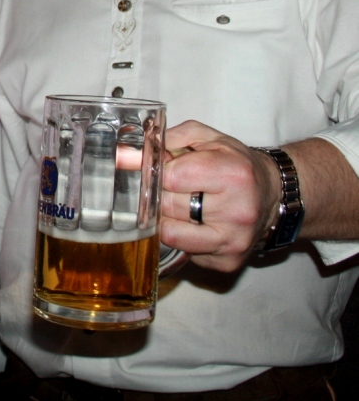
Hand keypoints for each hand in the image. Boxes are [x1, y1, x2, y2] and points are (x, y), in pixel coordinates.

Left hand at [159, 120, 281, 271]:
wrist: (273, 195)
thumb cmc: (236, 164)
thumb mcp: (207, 138)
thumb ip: (166, 140)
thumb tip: (126, 155)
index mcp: (232, 174)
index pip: (171, 177)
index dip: (156, 172)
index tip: (150, 169)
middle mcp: (236, 211)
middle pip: (167, 206)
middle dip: (161, 194)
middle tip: (169, 187)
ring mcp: (232, 241)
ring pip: (170, 233)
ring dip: (167, 218)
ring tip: (180, 205)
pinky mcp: (227, 262)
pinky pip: (185, 251)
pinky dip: (182, 236)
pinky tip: (195, 223)